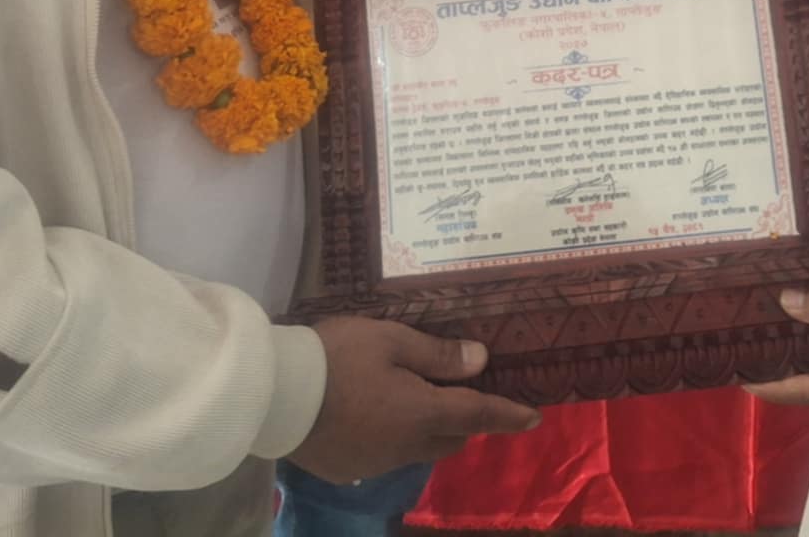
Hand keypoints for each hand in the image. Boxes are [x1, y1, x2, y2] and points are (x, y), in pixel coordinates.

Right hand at [288, 318, 539, 482]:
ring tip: (413, 400)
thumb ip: (437, 354)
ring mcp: (376, 464)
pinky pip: (387, 456)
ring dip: (427, 429)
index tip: (534, 418)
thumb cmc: (337, 356)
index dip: (508, 415)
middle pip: (451, 438)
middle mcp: (406, 447)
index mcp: (423, 414)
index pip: (478, 415)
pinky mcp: (349, 470)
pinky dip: (393, 438)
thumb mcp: (390, 339)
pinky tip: (373, 416)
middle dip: (464, 420)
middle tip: (460, 394)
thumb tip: (480, 361)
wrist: (274, 394)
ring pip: (419, 450)